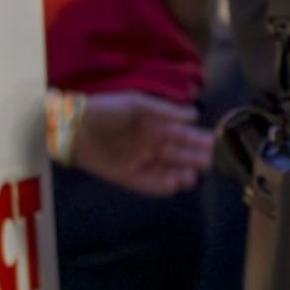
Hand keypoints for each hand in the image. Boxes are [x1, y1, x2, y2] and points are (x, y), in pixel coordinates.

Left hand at [73, 91, 212, 195]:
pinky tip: (175, 183)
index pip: (184, 135)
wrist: (74, 126)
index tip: (214, 144)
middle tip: (211, 162)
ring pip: (168, 171)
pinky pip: (150, 184)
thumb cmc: (107, 110)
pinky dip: (163, 185)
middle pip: (180, 154)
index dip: (199, 140)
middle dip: (195, 158)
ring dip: (182, 174)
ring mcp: (141, 161)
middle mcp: (153, 145)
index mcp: (157, 126)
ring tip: (192, 176)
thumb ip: (166, 111)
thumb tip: (194, 114)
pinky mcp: (129, 176)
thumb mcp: (138, 104)